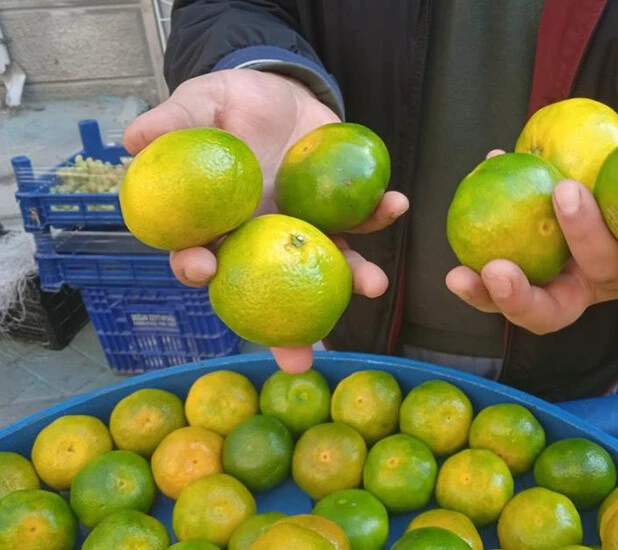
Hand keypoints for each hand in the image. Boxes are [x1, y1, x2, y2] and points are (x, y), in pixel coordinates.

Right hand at [124, 69, 408, 371]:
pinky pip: (361, 219)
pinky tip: (396, 204)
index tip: (205, 272)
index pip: (201, 256)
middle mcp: (263, 239)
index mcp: (220, 224)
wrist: (279, 91)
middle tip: (300, 359)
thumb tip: (132, 138)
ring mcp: (305, 228)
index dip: (198, 269)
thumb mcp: (199, 104)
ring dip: (353, 279)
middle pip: (270, 291)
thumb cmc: (229, 105)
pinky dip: (379, 214)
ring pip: (326, 265)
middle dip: (286, 331)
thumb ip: (173, 121)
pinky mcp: (338, 210)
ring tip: (374, 285)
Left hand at [445, 124, 617, 334]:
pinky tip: (463, 199)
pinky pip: (490, 276)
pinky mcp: (517, 277)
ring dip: (484, 297)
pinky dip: (472, 253)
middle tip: (495, 267)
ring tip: (457, 275)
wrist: (613, 191)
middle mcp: (583, 292)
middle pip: (553, 312)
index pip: (608, 266)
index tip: (565, 188)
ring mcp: (547, 289)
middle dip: (523, 298)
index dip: (588, 235)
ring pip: (513, 307)